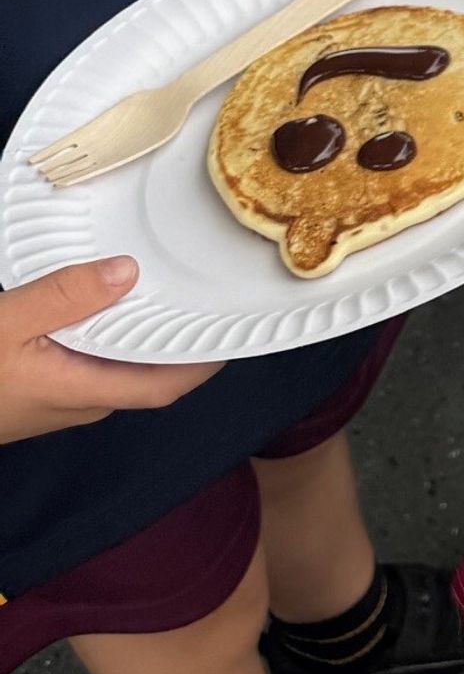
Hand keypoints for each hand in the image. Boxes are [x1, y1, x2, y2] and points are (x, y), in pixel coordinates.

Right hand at [0, 264, 222, 439]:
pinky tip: (109, 309)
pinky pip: (95, 365)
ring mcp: (64, 399)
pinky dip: (113, 338)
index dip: (204, 361)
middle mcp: (83, 402)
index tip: (231, 326)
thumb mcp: (8, 322)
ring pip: (122, 369)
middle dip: (180, 340)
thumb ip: (65, 297)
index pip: (164, 384)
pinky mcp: (47, 391)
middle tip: (206, 295)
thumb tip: (128, 272)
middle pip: (150, 374)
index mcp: (84, 390)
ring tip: (167, 293)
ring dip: (146, 337)